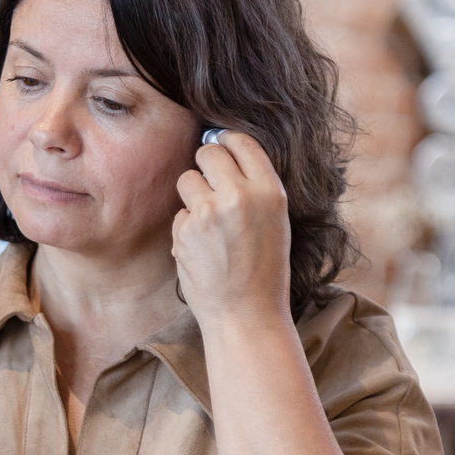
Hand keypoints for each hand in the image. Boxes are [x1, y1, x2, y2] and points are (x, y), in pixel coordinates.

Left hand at [173, 130, 291, 327]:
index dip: (228, 140)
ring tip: (208, 221)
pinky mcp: (184, 232)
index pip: (242, 142)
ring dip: (193, 194)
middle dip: (206, 163)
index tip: (221, 142)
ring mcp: (208, 213)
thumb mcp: (275, 221)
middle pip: (208, 152)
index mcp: (269, 191)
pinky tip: (202, 248)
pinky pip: (179, 213)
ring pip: (187, 179)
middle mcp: (239, 196)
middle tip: (211, 183)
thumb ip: (255, 187)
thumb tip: (223, 149)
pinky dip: (186, 227)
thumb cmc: (264, 270)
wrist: (246, 314)